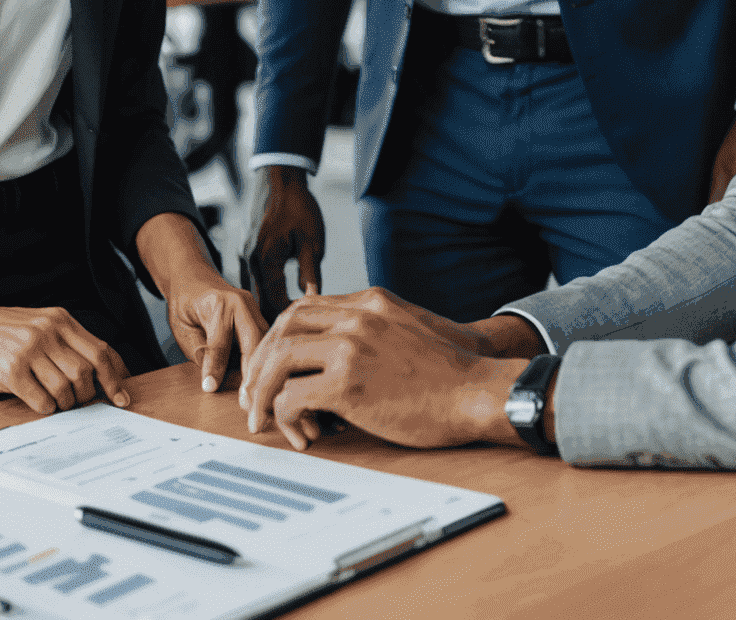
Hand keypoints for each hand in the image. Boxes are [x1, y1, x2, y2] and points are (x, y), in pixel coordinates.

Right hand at [0, 300, 131, 416]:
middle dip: (90, 394)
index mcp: (59, 319)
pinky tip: (38, 403)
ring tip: (57, 403)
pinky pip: (41, 399)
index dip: (116, 376)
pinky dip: (45, 408)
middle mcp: (47, 331)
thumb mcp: (36, 323)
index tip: (123, 396)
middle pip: (87, 371)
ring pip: (66, 387)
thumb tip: (97, 369)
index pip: (100, 349)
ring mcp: (29, 349)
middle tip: (81, 402)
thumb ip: (64, 340)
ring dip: (66, 404)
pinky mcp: (10, 369)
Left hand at [134, 211, 267, 390]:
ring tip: (261, 399)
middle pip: (254, 341)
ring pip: (266, 343)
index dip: (216, 368)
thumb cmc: (185, 303)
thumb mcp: (182, 328)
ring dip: (264, 370)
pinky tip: (264, 384)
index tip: (211, 389)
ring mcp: (256, 310)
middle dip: (254, 373)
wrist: (194, 278)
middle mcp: (243, 303)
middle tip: (249, 404)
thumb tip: (212, 379)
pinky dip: (266, 363)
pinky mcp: (260, 319)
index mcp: (220, 303)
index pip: (220, 342)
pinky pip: (267, 343)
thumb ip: (198, 351)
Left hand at [238, 287, 528, 451]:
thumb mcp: (409, 327)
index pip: (303, 309)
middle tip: (254, 395)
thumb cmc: (451, 372)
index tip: (272, 366)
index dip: (280, 338)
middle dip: (261, 362)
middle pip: (283, 328)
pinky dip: (287, 416)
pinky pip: (292, 397)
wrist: (480, 391)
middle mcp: (356, 317)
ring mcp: (351, 347)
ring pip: (278, 359)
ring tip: (264, 419)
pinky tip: (303, 434)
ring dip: (263, 391)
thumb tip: (342, 352)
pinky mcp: (349, 384)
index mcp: (369, 302)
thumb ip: (375, 328)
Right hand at [242, 166, 325, 321]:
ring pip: (254, 292)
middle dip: (274, 320)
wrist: (279, 178)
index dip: (289, 320)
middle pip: (259, 303)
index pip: (274, 303)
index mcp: (266, 259)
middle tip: (293, 335)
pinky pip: (253, 279)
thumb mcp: (312, 240)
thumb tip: (314, 301)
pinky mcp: (245, 250)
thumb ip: (311, 273)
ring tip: (286, 323)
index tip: (303, 330)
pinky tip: (277, 299)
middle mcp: (249, 260)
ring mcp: (244, 255)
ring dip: (267, 307)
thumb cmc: (298, 205)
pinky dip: (264, 291)